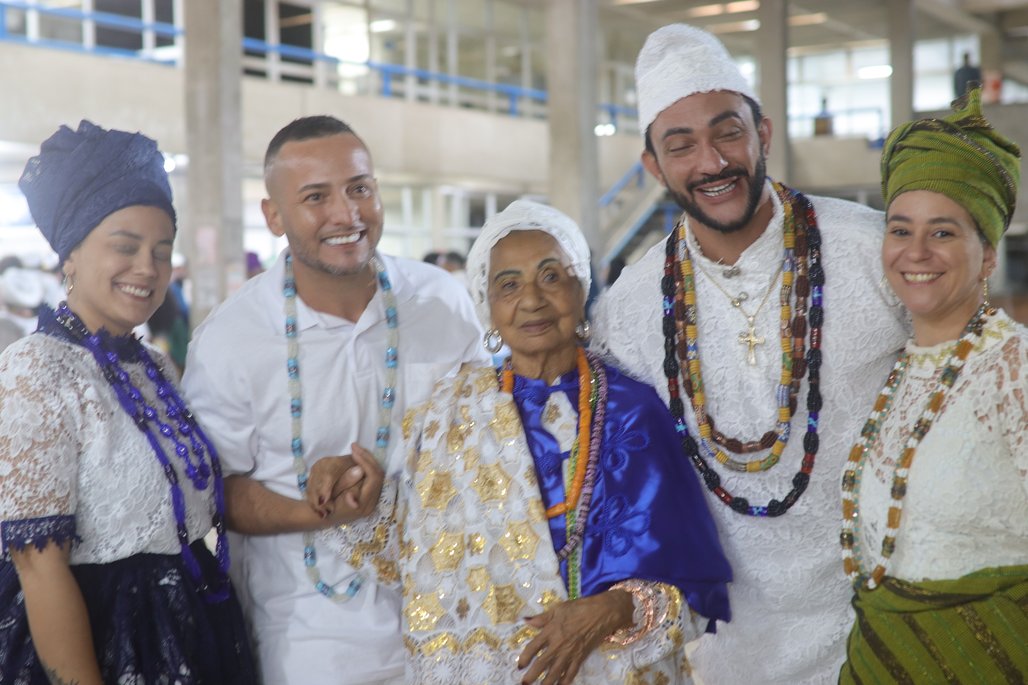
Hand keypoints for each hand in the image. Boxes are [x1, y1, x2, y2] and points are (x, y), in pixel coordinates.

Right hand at [308, 443, 384, 525]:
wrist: (323, 518)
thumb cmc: (325, 506)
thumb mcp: (331, 493)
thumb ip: (345, 482)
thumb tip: (359, 469)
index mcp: (363, 503)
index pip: (373, 477)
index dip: (365, 461)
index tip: (354, 451)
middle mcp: (371, 503)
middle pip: (378, 475)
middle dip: (367, 458)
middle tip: (355, 446)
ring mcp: (372, 500)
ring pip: (377, 475)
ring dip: (368, 460)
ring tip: (356, 450)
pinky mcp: (370, 497)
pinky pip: (373, 477)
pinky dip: (367, 466)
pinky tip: (358, 458)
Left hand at [517, 589, 633, 683]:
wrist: (601, 614)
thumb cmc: (579, 608)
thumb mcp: (557, 609)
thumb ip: (541, 618)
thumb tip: (526, 621)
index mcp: (550, 631)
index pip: (533, 647)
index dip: (524, 658)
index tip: (519, 665)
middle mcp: (558, 645)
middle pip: (542, 663)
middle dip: (531, 675)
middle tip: (524, 683)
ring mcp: (570, 653)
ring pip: (555, 672)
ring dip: (546, 682)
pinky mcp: (580, 658)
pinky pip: (570, 673)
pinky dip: (564, 682)